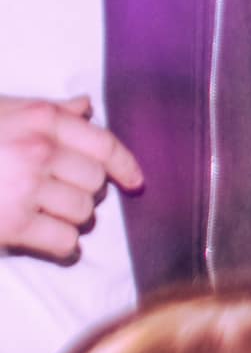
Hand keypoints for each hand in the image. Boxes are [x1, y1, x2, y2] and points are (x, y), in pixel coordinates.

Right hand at [0, 95, 144, 260]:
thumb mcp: (2, 111)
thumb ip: (47, 110)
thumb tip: (85, 106)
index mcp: (41, 120)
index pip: (103, 143)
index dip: (125, 165)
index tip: (135, 181)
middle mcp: (38, 151)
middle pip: (95, 181)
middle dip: (85, 192)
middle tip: (61, 196)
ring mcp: (24, 189)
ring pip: (83, 212)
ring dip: (73, 219)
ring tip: (50, 216)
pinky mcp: (10, 226)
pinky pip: (63, 241)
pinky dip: (63, 246)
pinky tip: (50, 241)